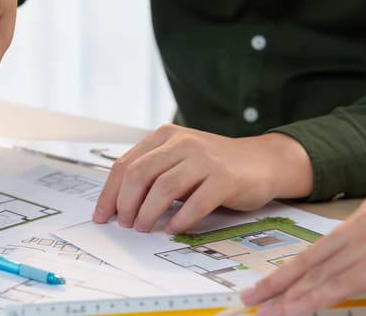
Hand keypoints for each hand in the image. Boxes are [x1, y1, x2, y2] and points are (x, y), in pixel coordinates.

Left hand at [91, 124, 312, 233]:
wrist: (263, 161)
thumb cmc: (216, 166)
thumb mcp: (179, 161)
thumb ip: (153, 175)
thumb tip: (119, 206)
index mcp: (165, 136)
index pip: (126, 164)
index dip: (110, 193)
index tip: (102, 216)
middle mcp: (183, 142)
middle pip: (139, 174)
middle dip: (125, 204)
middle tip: (124, 224)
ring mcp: (205, 159)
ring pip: (163, 187)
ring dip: (148, 213)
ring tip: (143, 228)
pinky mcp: (225, 178)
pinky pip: (195, 203)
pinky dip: (179, 220)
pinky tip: (172, 229)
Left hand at [240, 191, 365, 315]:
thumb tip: (362, 267)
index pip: (322, 247)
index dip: (295, 267)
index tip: (273, 281)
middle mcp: (361, 223)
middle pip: (311, 258)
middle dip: (278, 280)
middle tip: (251, 296)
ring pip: (319, 274)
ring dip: (288, 295)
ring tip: (262, 309)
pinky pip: (338, 286)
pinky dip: (312, 300)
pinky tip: (294, 310)